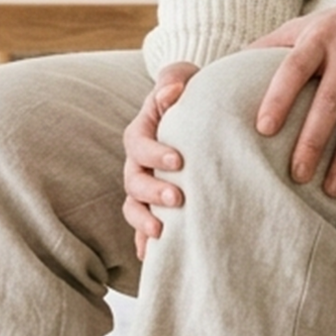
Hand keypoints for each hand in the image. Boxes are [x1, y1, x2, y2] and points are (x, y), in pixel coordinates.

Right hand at [121, 61, 197, 261]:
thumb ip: (175, 80)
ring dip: (143, 219)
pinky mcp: (156, 204)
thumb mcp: (184, 79)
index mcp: (142, 131)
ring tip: (162, 230)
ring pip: (133, 206)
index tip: (179, 160)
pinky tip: (152, 256)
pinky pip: (142, 226)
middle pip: (133, 180)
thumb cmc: (193, 93)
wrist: (202, 114)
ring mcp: (144, 185)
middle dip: (152, 190)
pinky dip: (143, 241)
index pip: (138, 143)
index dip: (154, 153)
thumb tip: (172, 91)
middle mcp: (138, 161)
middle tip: (177, 197)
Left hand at [247, 0, 335, 197]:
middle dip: (313, 141)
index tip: (263, 129)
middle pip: (330, 101)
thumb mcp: (304, 26)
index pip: (295, 67)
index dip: (280, 96)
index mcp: (319, 36)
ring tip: (330, 189)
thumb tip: (219, 74)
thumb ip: (268, 47)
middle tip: (296, 175)